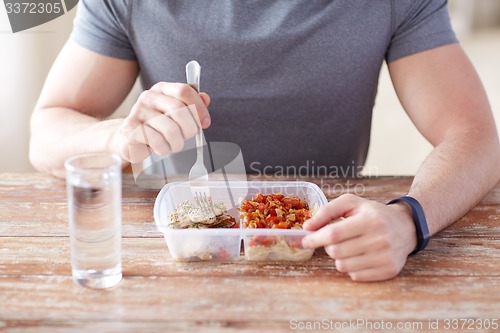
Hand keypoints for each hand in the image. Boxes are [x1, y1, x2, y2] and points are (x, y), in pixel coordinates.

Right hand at [115, 82, 210, 162]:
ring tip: (173, 144)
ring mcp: (138, 112)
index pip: (184, 90)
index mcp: (162, 89)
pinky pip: (158, 141)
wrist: (130, 138)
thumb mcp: (176, 112)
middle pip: (180, 110)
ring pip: (171, 130)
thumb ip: (192, 104)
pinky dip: (164, 149)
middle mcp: (148, 97)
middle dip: (190, 129)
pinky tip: (161, 148)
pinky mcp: (131, 129)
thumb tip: (205, 98)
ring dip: (178, 143)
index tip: (205, 122)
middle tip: (187, 136)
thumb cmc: (157, 126)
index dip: (199, 108)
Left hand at [302, 194, 416, 280]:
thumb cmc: (372, 213)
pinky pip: (355, 276)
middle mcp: (380, 239)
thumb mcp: (351, 203)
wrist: (405, 226)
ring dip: (339, 257)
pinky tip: (360, 255)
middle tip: (336, 239)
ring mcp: (385, 257)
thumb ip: (326, 211)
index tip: (305, 240)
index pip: (334, 234)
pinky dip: (351, 267)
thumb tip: (307, 227)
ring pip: (343, 266)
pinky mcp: (388, 271)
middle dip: (329, 246)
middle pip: (336, 251)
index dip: (315, 238)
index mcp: (370, 220)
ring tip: (350, 246)